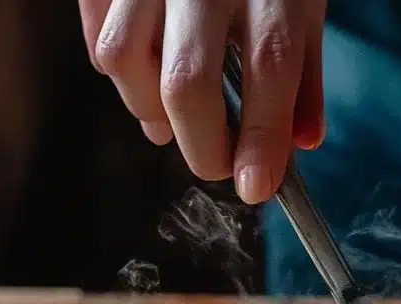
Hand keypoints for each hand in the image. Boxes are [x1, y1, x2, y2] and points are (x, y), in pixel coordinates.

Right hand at [78, 0, 325, 203]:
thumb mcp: (304, 4)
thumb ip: (303, 78)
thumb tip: (303, 143)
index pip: (268, 80)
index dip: (259, 148)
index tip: (254, 188)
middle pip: (187, 84)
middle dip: (202, 146)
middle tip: (216, 163)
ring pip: (126, 62)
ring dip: (151, 111)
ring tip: (174, 120)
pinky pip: (97, 36)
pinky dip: (119, 75)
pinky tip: (145, 80)